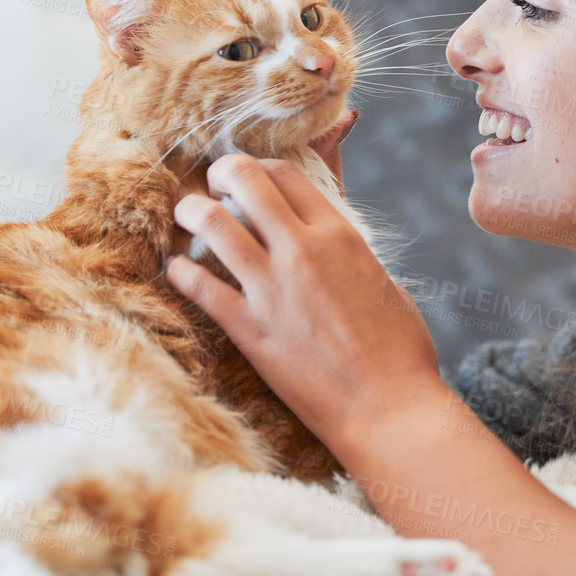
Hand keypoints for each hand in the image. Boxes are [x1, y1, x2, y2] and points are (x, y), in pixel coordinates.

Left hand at [164, 154, 445, 455]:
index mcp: (340, 236)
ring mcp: (271, 289)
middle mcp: (302, 251)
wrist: (388, 409)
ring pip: (210, 223)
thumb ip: (351, 255)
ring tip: (186, 215)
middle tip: (212, 185)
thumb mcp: (385, 282)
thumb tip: (335, 242)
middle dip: (221, 173)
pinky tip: (175, 268)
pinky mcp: (248, 329)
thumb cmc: (400, 352)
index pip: (287, 174)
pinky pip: (198, 285)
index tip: (251, 177)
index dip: (262, 167)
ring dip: (191, 211)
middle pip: (245, 180)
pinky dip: (180, 270)